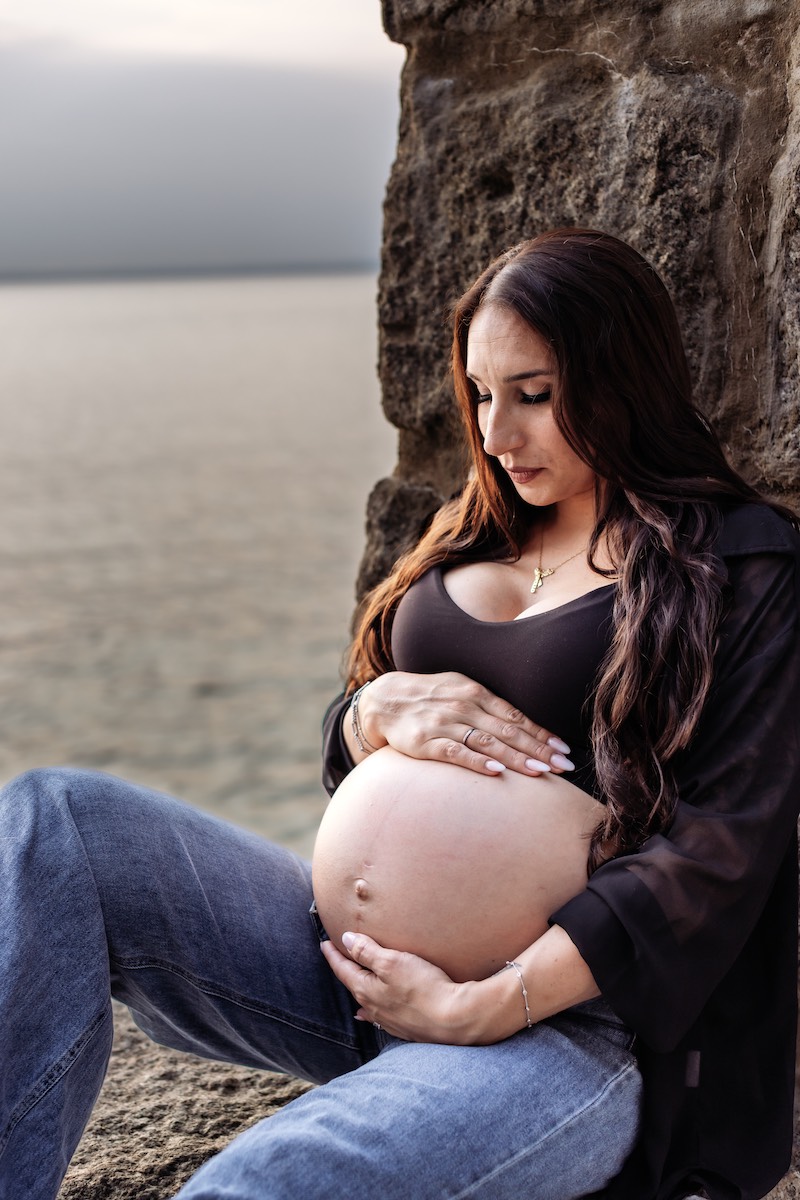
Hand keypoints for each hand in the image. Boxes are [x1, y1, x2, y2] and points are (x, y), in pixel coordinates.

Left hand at [320, 931, 481, 1043]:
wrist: (453, 1019)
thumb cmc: (422, 987)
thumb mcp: (392, 961)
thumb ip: (366, 951)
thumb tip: (345, 940)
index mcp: (365, 989)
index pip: (343, 969)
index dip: (333, 954)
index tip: (325, 943)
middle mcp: (372, 1007)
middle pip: (352, 984)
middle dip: (344, 969)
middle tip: (338, 956)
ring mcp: (388, 1019)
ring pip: (365, 1000)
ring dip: (358, 987)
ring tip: (352, 980)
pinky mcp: (404, 1026)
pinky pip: (378, 1016)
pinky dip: (370, 1009)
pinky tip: (368, 1014)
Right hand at [355, 671, 573, 776]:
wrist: (384, 700)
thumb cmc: (431, 697)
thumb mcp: (462, 691)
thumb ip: (491, 707)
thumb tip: (526, 726)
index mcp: (476, 693)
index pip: (516, 716)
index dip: (542, 733)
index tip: (564, 749)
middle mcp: (464, 706)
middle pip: (508, 730)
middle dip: (539, 749)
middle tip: (565, 765)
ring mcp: (444, 723)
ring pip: (487, 742)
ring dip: (516, 757)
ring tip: (541, 771)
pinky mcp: (426, 742)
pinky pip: (455, 752)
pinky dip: (476, 761)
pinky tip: (495, 771)